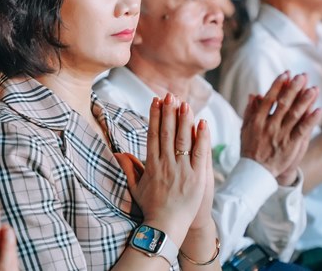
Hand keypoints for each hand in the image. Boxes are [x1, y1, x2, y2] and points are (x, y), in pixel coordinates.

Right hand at [115, 93, 210, 245]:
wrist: (165, 227)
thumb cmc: (151, 208)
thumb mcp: (136, 187)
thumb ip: (129, 168)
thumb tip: (119, 153)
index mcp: (151, 164)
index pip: (153, 134)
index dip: (155, 116)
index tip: (156, 101)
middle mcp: (165, 164)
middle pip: (167, 133)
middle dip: (168, 112)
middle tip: (170, 94)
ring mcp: (181, 170)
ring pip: (182, 139)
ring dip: (183, 119)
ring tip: (184, 103)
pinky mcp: (196, 178)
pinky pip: (199, 154)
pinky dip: (201, 137)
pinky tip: (202, 123)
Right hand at [240, 72, 320, 184]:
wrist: (255, 171)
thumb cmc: (250, 148)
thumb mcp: (245, 128)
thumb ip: (250, 111)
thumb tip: (254, 94)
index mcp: (257, 121)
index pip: (269, 99)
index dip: (278, 86)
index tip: (285, 74)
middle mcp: (269, 126)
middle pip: (284, 104)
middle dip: (293, 88)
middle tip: (302, 76)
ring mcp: (281, 135)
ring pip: (295, 115)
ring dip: (305, 101)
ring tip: (313, 89)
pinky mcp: (291, 145)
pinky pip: (303, 130)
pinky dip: (311, 120)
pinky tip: (318, 110)